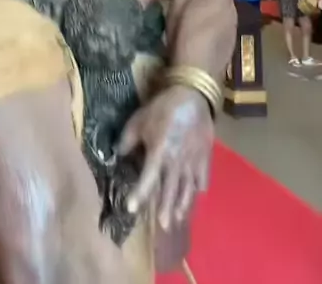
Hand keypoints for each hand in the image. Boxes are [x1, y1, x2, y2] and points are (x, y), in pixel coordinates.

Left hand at [118, 85, 213, 231]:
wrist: (192, 95)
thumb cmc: (163, 108)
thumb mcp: (139, 120)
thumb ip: (127, 141)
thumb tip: (117, 156)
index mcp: (159, 153)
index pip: (148, 180)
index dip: (139, 195)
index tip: (131, 209)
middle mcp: (177, 162)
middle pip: (170, 190)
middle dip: (165, 209)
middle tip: (162, 226)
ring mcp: (193, 162)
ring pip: (188, 189)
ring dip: (182, 204)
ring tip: (177, 218)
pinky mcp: (205, 157)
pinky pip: (202, 178)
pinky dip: (198, 188)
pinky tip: (195, 195)